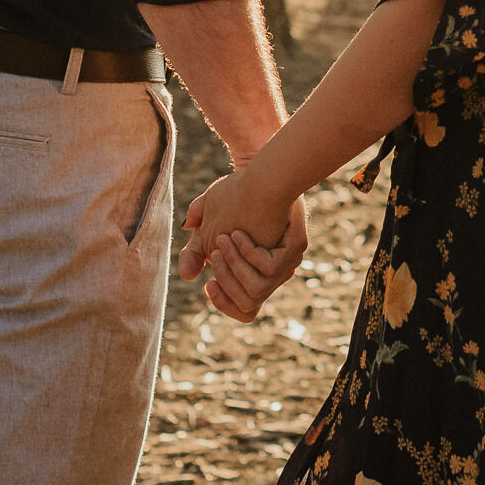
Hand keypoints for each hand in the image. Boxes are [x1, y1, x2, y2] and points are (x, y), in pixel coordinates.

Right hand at [178, 168, 304, 320]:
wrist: (262, 175)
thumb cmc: (233, 201)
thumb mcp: (209, 227)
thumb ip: (196, 250)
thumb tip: (187, 275)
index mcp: (259, 274)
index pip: (245, 310)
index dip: (225, 304)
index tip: (208, 284)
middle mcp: (278, 273)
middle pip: (248, 305)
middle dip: (225, 280)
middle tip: (214, 253)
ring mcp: (290, 261)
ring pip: (257, 289)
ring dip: (235, 267)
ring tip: (224, 240)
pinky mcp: (298, 245)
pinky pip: (269, 267)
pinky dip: (249, 253)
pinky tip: (238, 233)